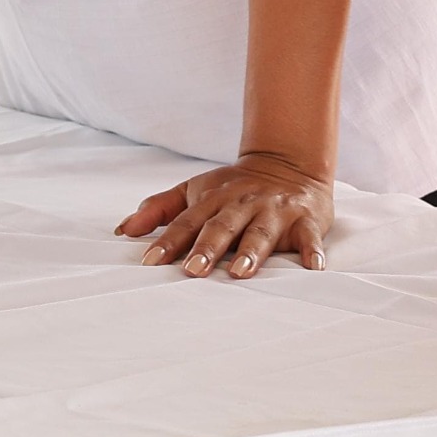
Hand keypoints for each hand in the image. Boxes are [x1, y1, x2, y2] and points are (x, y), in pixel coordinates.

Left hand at [121, 150, 333, 276]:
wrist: (287, 163)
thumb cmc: (233, 187)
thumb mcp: (194, 190)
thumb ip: (159, 209)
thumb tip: (123, 230)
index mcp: (212, 199)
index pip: (185, 222)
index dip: (167, 241)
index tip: (149, 262)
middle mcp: (241, 204)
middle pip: (221, 227)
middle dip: (207, 248)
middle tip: (192, 270)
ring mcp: (274, 212)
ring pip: (260, 232)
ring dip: (251, 252)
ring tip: (240, 273)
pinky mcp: (306, 220)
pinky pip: (310, 236)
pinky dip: (312, 251)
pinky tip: (313, 267)